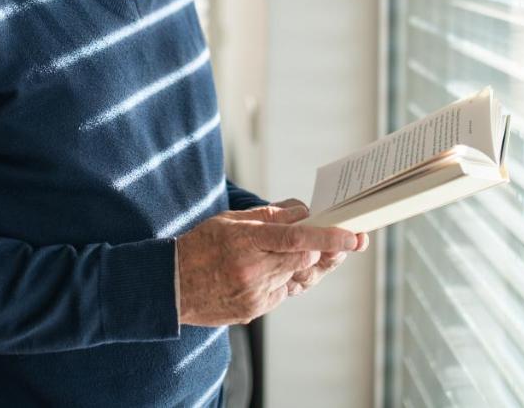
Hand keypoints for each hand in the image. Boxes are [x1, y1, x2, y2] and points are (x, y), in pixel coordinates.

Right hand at [175, 203, 359, 325]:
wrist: (170, 287)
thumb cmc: (199, 247)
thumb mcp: (230, 221)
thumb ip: (269, 216)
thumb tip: (302, 212)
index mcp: (247, 242)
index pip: (297, 238)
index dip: (329, 237)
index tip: (353, 236)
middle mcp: (254, 271)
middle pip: (305, 259)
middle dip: (327, 249)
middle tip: (346, 240)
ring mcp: (256, 294)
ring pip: (298, 277)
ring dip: (306, 263)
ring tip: (307, 251)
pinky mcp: (255, 310)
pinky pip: (284, 292)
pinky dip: (286, 279)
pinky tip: (274, 270)